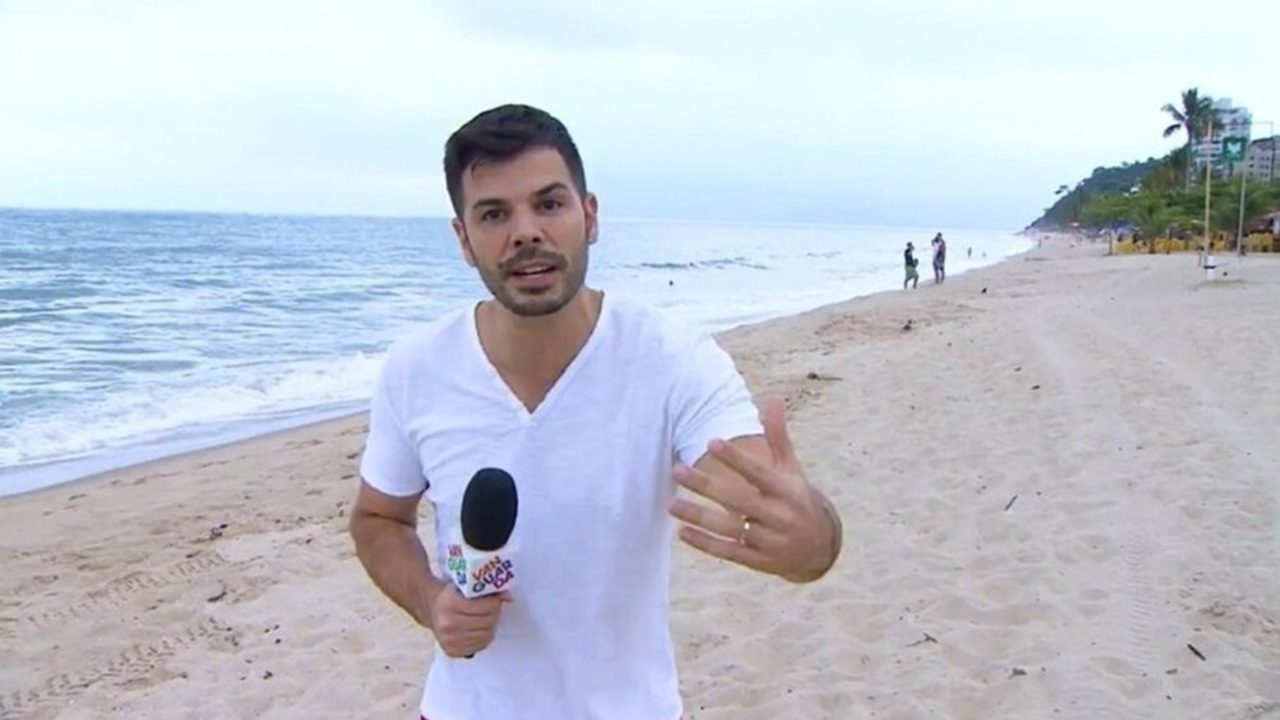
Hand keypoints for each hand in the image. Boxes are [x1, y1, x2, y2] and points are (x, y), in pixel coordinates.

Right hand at [426, 583, 510, 657]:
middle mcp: (448, 624)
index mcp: (450, 604)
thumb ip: (485, 590)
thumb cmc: (450, 596)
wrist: (431, 609)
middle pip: (487, 622)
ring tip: (487, 618)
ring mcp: (449, 640)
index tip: (497, 598)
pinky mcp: (452, 651)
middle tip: (494, 608)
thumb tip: (508, 596)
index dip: (495, 602)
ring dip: (491, 626)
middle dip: (494, 613)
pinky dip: (484, 638)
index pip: (485, 607)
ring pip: (486, 636)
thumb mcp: (464, 586)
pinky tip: (480, 629)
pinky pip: (479, 647)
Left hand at [668, 396, 838, 581]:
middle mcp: (778, 516)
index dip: (735, 459)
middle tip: (677, 469)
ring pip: (729, 528)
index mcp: (786, 491)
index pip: (758, 473)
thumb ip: (778, 436)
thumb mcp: (791, 469)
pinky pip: (728, 552)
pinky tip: (681, 532)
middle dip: (706, 485)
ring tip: (670, 503)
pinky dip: (705, 544)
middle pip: (738, 500)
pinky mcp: (757, 561)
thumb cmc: (796, 499)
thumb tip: (773, 398)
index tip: (711, 442)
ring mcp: (768, 541)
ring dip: (698, 516)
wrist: (818, 549)